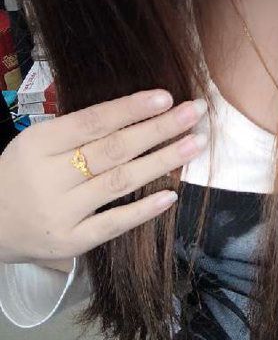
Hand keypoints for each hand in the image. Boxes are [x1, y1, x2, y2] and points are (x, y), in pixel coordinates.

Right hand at [0, 89, 207, 265]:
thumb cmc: (20, 174)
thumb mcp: (37, 143)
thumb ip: (80, 130)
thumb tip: (142, 110)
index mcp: (39, 144)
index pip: (93, 121)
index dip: (132, 108)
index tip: (167, 96)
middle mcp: (49, 177)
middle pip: (114, 148)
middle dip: (160, 128)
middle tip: (196, 112)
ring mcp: (60, 213)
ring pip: (120, 181)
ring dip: (163, 161)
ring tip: (195, 143)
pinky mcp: (69, 242)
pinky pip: (112, 224)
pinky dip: (142, 210)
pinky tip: (172, 194)